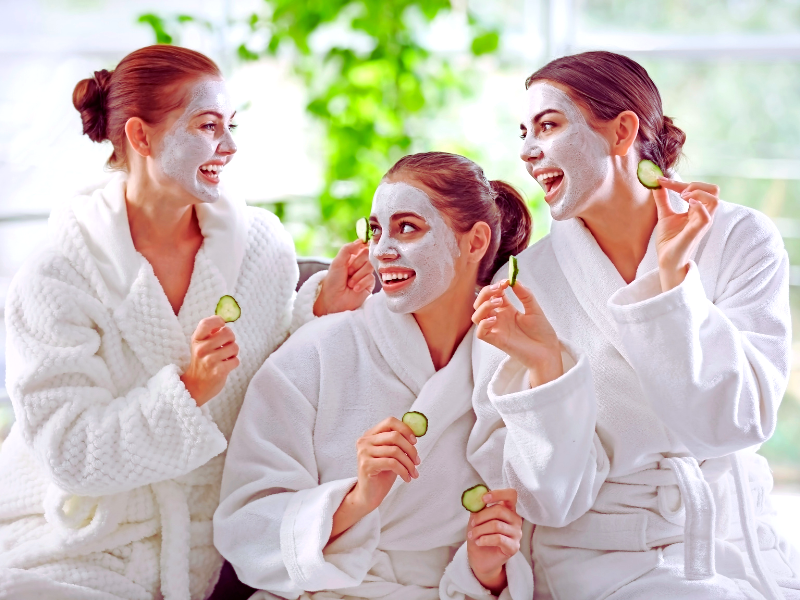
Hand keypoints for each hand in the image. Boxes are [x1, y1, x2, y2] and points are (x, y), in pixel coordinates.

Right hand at [180, 316, 238, 405]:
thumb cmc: (201, 362)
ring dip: (233, 352)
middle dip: (231, 339)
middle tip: (226, 345)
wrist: (195, 386)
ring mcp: (209, 360)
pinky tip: (225, 366)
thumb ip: (210, 333)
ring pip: (234, 347)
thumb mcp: (200, 345)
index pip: (206, 323)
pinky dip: (233, 363)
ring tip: (225, 357)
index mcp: (196, 340)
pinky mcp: (218, 371)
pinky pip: (236, 360)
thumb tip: (223, 321)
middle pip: (227, 333)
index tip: (221, 326)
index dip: (218, 321)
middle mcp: (201, 349)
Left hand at [314, 240, 373, 315]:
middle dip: (356, 265)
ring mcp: (365, 274)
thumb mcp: (337, 262)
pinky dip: (361, 283)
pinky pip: (371, 278)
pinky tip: (354, 289)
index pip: (362, 247)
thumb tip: (361, 240)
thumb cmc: (333, 281)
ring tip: (349, 283)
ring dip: (358, 276)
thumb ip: (348, 249)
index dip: (360, 250)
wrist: (333, 300)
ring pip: (370, 267)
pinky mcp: (369, 285)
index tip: (355, 255)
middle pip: (367, 256)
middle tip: (348, 272)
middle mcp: (359, 265)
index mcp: (351, 257)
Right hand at [330, 417, 419, 538]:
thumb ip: (399, 444)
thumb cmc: (381, 474)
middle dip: (411, 450)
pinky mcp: (366, 465)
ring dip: (409, 463)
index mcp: (371, 435)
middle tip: (417, 461)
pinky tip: (407, 478)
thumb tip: (415, 435)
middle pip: (395, 436)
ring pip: (395, 451)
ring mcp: (364, 452)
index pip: (390, 422)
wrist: (368, 495)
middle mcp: (365, 441)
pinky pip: (392, 463)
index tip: (414, 442)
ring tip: (413, 472)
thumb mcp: (392, 455)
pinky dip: (403, 470)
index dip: (405, 430)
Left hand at [467, 488, 523, 594]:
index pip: (511, 494)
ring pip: (496, 525)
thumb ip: (478, 507)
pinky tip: (479, 542)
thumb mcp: (476, 519)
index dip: (498, 494)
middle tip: (472, 524)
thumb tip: (475, 497)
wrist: (480, 559)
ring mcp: (517, 533)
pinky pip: (498, 538)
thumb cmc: (480, 535)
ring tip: (472, 535)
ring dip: (480, 530)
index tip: (483, 498)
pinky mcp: (514, 547)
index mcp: (508, 509)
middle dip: (481, 517)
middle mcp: (515, 520)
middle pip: (499, 510)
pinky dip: (485, 539)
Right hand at [473, 280, 562, 387]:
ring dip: (484, 306)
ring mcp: (496, 330)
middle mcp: (499, 319)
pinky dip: (483, 324)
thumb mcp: (535, 309)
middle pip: (480, 304)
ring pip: (476, 317)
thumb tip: (514, 280)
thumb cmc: (542, 332)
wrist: (548, 351)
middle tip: (498, 289)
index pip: (492, 295)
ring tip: (499, 302)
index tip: (506, 282)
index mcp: (507, 310)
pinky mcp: (496, 341)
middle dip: (485, 293)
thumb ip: (525, 294)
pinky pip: (480, 333)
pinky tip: (494, 319)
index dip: (496, 286)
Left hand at [654, 178, 718, 290]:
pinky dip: (697, 206)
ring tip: (681, 198)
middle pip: (714, 190)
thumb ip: (662, 199)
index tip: (661, 181)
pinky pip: (706, 216)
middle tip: (679, 193)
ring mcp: (701, 223)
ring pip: (714, 199)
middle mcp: (703, 215)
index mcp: (698, 210)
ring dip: (697, 193)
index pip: (699, 188)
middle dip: (695, 185)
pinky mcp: (696, 232)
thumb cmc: (670, 240)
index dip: (680, 182)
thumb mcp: (665, 215)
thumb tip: (657, 183)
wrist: (667, 259)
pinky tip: (686, 204)